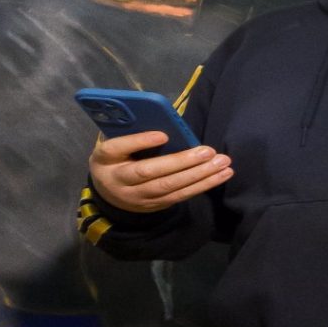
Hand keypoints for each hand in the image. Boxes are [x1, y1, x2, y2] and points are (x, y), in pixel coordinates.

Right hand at [89, 131, 233, 212]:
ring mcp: (138, 198)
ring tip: (222, 163)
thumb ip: (131, 133)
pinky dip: (203, 185)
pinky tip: (221, 174)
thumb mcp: (114, 145)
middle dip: (182, 162)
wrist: (108, 194)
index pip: (117, 149)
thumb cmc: (116, 158)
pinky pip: (180, 196)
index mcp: (104, 159)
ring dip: (200, 176)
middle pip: (151, 173)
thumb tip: (164, 120)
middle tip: (208, 151)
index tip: (163, 134)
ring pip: (170, 188)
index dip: (139, 142)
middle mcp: (120, 181)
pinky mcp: (155, 205)